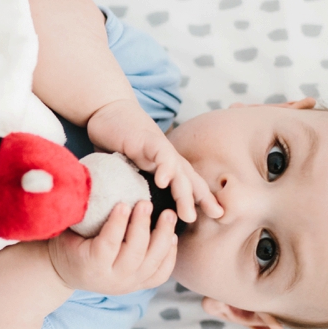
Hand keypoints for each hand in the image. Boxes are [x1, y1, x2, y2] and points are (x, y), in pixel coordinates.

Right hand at [47, 200, 177, 295]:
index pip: (108, 245)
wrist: (68, 273)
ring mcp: (130, 284)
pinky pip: (162, 273)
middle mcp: (113, 279)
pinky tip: (172, 236)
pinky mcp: (141, 285)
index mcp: (91, 266)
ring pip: (153, 264)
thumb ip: (79, 214)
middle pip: (135, 254)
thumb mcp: (67, 231)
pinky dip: (170, 254)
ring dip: (163, 237)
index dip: (117, 224)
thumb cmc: (68, 244)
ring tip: (168, 214)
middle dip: (143, 226)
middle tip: (147, 203)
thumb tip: (88, 184)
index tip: (124, 203)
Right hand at [87, 98, 222, 221]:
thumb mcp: (128, 169)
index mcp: (167, 168)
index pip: (191, 186)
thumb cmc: (118, 142)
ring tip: (188, 214)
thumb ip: (133, 187)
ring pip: (179, 173)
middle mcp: (168, 160)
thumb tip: (131, 212)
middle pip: (190, 182)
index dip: (205, 200)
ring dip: (185, 194)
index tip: (219, 216)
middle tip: (215, 218)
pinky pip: (161, 155)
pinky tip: (163, 182)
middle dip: (203, 201)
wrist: (108, 110)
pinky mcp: (147, 140)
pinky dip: (164, 167)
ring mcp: (159, 150)